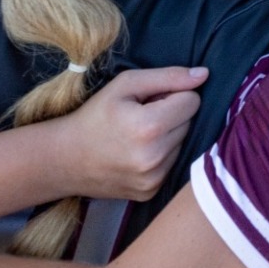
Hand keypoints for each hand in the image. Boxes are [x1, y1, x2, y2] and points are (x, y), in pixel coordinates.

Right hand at [48, 66, 205, 200]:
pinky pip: (173, 164)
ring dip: (168, 136)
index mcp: (150, 127)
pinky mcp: (151, 192)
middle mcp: (155, 157)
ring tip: (137, 135)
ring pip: (184, 144)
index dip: (173, 95)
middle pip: (190, 123)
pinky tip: (137, 153)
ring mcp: (154, 179)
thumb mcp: (125, 85)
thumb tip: (204, 75)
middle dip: (171, 115)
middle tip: (140, 116)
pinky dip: (161, 156)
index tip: (150, 100)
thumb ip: (167, 77)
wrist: (64, 159)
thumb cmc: (94, 115)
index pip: (192, 101)